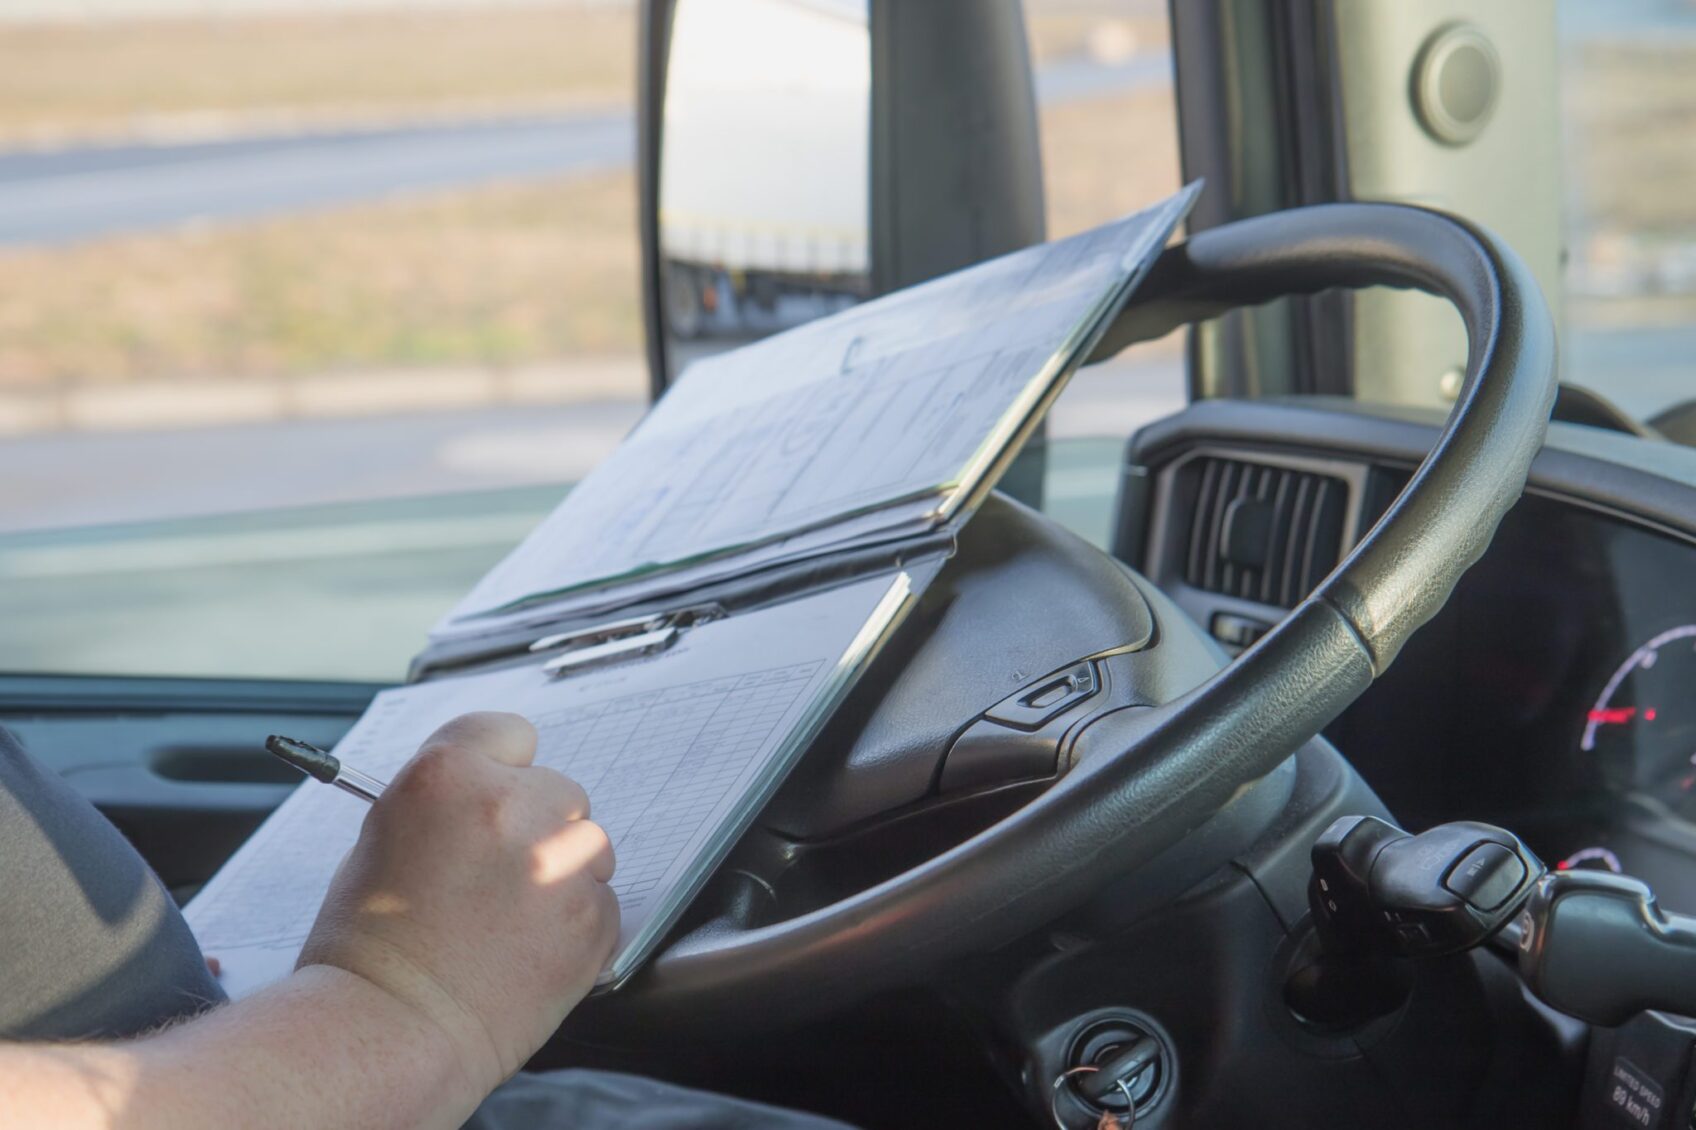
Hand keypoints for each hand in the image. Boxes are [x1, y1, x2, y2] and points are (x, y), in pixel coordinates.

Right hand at [297, 712, 617, 1093]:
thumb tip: (486, 793)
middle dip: (536, 824)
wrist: (390, 1029)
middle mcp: (511, 807)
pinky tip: (527, 951)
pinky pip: (601, 901)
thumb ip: (446, 802)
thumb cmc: (369, 944)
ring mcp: (559, 862)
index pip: (508, 733)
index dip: (502, 766)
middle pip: (557, 789)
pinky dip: (576, 923)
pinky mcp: (593, 917)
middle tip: (497, 873)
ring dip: (562, 870)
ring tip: (509, 919)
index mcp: (448, 776)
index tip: (499, 789)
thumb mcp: (384, 838)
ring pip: (587, 844)